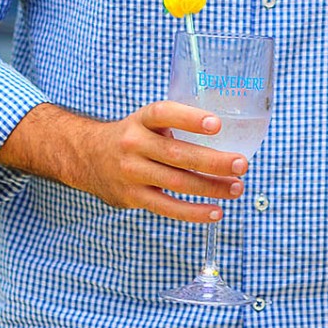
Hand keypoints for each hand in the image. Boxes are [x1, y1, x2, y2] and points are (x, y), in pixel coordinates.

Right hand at [0, 100, 246, 222]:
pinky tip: (215, 212)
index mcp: (141, 120)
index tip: (217, 124)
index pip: (164, 114)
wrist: (86, 156)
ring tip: (237, 187)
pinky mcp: (132, 197)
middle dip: (213, 161)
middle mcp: (134, 145)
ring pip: (176, 183)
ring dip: (210, 188)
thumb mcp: (146, 121)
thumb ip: (176, 125)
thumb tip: (228, 131)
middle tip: (241, 163)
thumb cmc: (132, 136)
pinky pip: (167, 207)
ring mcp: (132, 173)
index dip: (190, 118)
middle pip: (177, 154)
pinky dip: (193, 212)